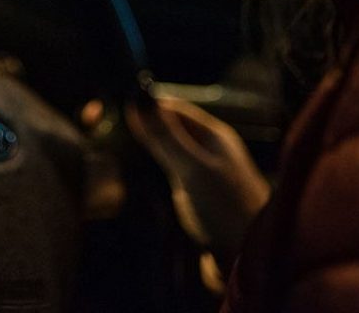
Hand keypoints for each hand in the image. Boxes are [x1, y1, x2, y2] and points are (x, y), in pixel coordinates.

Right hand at [125, 96, 269, 266]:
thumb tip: (139, 102)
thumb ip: (166, 137)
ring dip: (145, 154)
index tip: (115, 106)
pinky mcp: (195, 199)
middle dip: (143, 130)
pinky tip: (134, 179)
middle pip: (169, 130)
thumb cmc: (228, 209)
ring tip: (116, 152)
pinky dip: (152, 176)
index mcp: (213, 136)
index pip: (173, 108)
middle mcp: (208, 151)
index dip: (147, 106)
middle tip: (108, 131)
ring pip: (166, 154)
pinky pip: (168, 178)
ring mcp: (201, 175)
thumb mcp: (193, 169)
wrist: (250, 257)